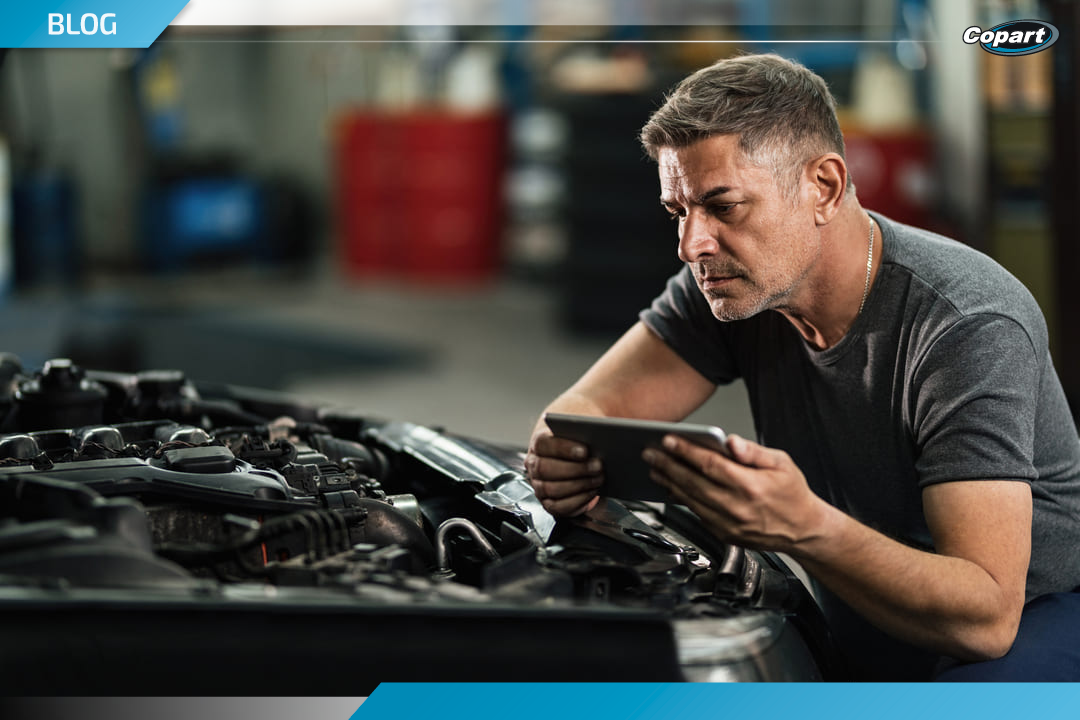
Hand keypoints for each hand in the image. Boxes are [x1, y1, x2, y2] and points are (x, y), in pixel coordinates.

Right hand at [525, 428, 603, 516]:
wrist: (581, 456)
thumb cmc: (580, 439)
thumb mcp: (581, 427)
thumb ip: (584, 426)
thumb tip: (599, 430)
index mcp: (539, 442)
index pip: (542, 443)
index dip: (562, 447)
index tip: (584, 451)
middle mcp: (535, 463)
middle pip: (545, 468)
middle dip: (575, 469)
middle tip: (597, 466)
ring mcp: (539, 485)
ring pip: (552, 488)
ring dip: (578, 485)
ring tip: (598, 478)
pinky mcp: (548, 502)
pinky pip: (558, 506)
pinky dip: (577, 501)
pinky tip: (592, 492)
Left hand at [642, 433, 826, 551]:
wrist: (803, 530)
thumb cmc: (793, 494)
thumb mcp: (782, 463)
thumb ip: (753, 451)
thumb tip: (730, 441)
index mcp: (750, 486)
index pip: (710, 465)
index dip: (686, 452)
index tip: (668, 441)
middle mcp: (736, 507)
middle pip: (693, 482)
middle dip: (668, 465)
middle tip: (650, 453)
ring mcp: (728, 524)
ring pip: (690, 500)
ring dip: (669, 483)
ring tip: (655, 468)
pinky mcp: (724, 534)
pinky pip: (696, 514)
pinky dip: (681, 500)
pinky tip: (671, 488)